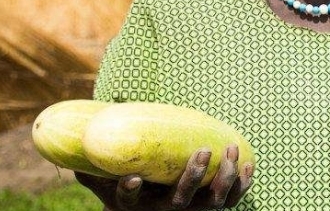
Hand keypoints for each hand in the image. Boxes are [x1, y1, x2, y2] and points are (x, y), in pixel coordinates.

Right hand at [74, 145, 253, 210]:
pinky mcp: (211, 204)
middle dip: (193, 177)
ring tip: (230, 150)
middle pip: (181, 202)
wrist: (149, 204)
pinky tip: (248, 164)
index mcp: (136, 204)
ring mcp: (191, 209)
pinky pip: (231, 199)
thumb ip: (93, 160)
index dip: (131, 191)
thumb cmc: (123, 182)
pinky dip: (241, 184)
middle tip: (202, 152)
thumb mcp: (104, 175)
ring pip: (212, 202)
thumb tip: (72, 135)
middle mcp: (165, 210)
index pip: (130, 200)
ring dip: (224, 178)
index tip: (133, 178)